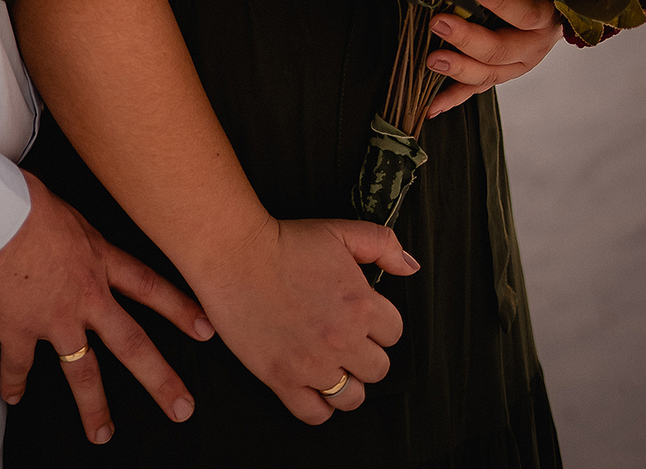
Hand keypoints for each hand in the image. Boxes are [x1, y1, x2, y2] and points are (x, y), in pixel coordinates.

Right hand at [0, 171, 212, 446]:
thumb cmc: (27, 200)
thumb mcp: (69, 211)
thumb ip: (77, 234)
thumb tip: (68, 229)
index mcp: (100, 261)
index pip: (150, 288)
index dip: (180, 309)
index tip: (206, 330)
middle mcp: (86, 296)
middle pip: (131, 344)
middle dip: (159, 379)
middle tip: (182, 406)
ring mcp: (55, 317)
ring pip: (82, 372)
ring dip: (94, 407)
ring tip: (102, 433)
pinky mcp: (19, 328)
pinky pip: (19, 365)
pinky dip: (13, 383)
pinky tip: (13, 397)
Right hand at [191, 216, 417, 424]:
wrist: (236, 255)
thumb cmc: (284, 242)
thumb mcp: (340, 231)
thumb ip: (382, 244)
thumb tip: (409, 267)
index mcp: (360, 306)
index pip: (393, 333)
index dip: (378, 323)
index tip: (362, 317)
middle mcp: (342, 340)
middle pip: (378, 369)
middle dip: (365, 354)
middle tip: (345, 339)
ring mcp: (313, 364)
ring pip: (352, 397)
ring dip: (347, 383)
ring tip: (332, 365)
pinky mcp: (283, 379)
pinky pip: (316, 415)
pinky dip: (319, 405)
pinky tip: (313, 385)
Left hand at [425, 0, 561, 118]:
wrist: (552, 20)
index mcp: (542, 19)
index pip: (525, 13)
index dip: (501, 1)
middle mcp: (531, 48)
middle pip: (500, 49)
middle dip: (467, 37)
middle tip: (439, 23)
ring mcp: (515, 67)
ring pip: (487, 75)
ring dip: (458, 69)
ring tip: (432, 60)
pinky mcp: (499, 77)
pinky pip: (474, 91)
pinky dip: (451, 99)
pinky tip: (431, 107)